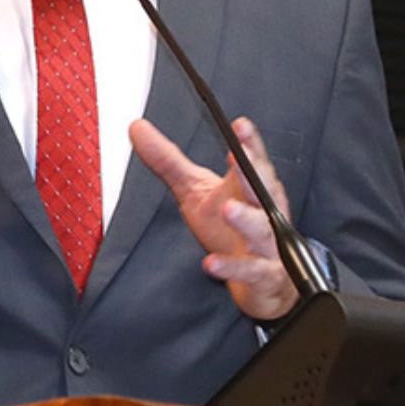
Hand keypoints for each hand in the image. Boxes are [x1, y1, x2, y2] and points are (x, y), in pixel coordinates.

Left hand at [130, 116, 300, 320]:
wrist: (260, 280)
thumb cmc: (229, 230)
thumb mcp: (194, 191)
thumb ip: (169, 162)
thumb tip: (137, 128)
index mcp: (250, 187)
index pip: (253, 160)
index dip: (249, 142)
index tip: (240, 125)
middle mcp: (264, 211)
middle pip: (262, 188)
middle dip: (252, 172)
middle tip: (238, 156)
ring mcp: (267, 244)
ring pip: (261, 228)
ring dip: (246, 219)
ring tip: (228, 208)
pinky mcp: (263, 274)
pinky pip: (250, 270)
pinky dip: (232, 267)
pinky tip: (211, 263)